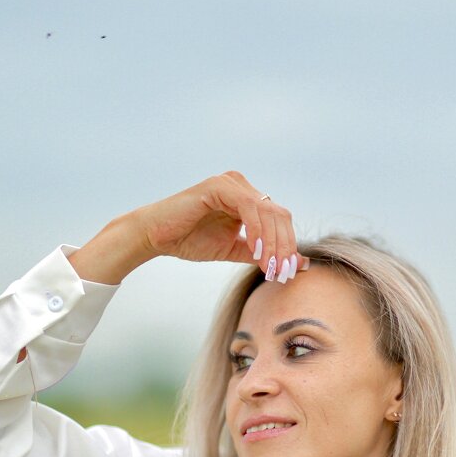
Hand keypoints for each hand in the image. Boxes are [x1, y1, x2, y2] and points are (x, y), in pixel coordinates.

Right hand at [69, 171, 305, 284]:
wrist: (156, 237)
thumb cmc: (190, 240)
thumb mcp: (235, 249)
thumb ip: (263, 254)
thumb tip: (299, 264)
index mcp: (248, 198)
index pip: (280, 220)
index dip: (287, 246)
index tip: (286, 273)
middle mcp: (242, 186)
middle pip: (280, 215)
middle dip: (283, 246)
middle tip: (281, 272)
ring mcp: (231, 183)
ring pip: (268, 211)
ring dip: (272, 242)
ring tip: (269, 266)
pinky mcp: (219, 186)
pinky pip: (249, 207)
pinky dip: (256, 230)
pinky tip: (255, 249)